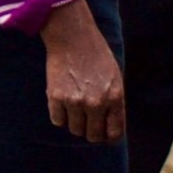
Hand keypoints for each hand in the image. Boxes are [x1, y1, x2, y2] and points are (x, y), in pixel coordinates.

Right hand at [41, 0, 125, 144]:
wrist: (72, 36)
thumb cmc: (95, 55)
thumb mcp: (114, 77)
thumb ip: (114, 102)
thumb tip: (109, 127)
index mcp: (115, 98)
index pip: (114, 133)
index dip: (108, 137)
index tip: (102, 133)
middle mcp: (97, 103)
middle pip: (93, 136)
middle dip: (90, 131)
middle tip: (86, 120)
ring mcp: (76, 101)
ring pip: (75, 130)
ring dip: (74, 122)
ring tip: (74, 107)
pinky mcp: (56, 97)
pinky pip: (58, 121)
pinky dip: (60, 115)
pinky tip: (62, 103)